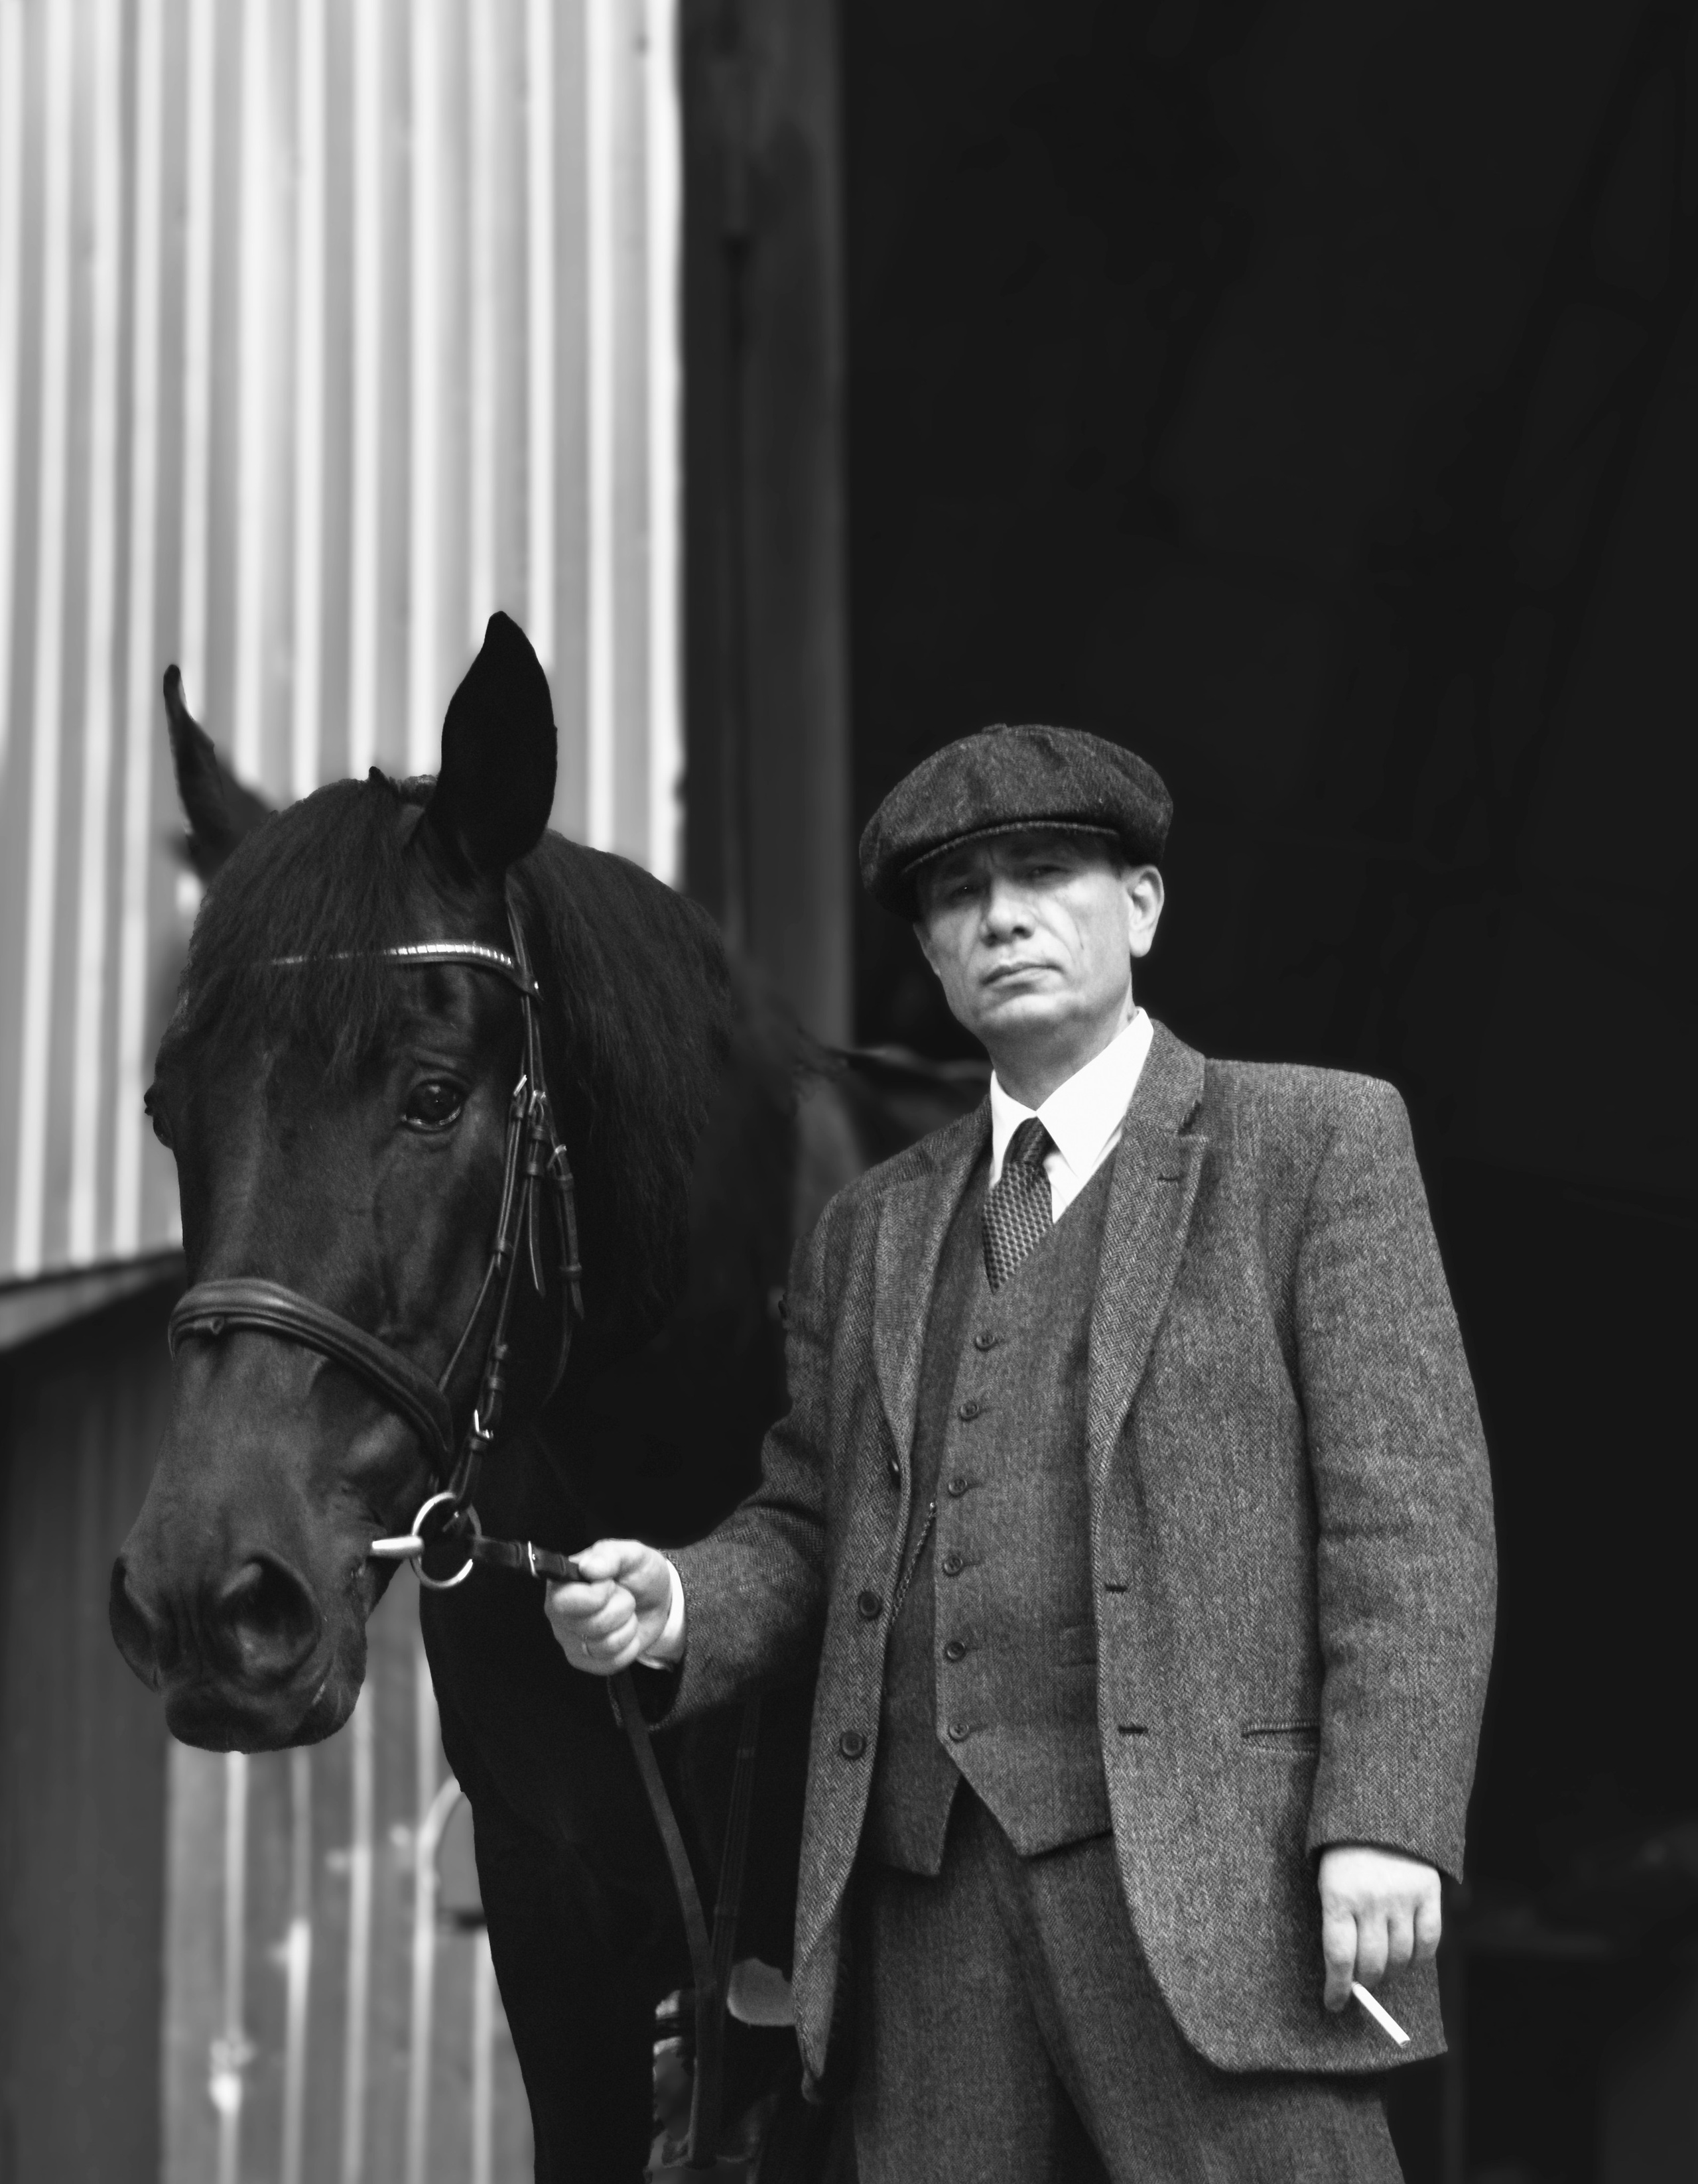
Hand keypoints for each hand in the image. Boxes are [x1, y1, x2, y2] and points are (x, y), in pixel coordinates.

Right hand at [544, 1539, 678, 1675]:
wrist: (657, 1600)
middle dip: (620, 1610)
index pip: (564, 1600)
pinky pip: (610, 1663)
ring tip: (626, 1613)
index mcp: (563, 1582)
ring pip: (602, 1646)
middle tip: (624, 1596)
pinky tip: (626, 1631)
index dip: (596, 1596)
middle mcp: (559, 1613)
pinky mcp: (585, 1660)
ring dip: (627, 1628)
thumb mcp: (632, 1554)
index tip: (611, 1584)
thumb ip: (610, 1555)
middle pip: (588, 1625)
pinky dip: (628, 1647)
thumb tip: (588, 1566)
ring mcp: (570, 1639)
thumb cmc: (638, 1574)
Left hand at [1318, 1845, 1441, 2011]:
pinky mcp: (1428, 1892)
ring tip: (1383, 1972)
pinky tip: (1409, 1960)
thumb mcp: (1327, 1879)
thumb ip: (1338, 1920)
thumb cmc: (1344, 1850)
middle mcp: (1371, 1900)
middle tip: (1361, 1987)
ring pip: (1401, 1956)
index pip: (1338, 1957)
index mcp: (1337, 1895)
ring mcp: (1402, 1897)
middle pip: (1372, 1962)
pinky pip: (1429, 1941)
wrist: (1379, 1807)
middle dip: (1364, 1982)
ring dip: (1391, 1973)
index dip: (1337, 1988)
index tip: (1334, 2004)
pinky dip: (1419, 1958)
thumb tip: (1346, 1972)